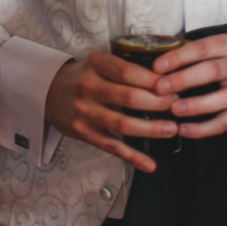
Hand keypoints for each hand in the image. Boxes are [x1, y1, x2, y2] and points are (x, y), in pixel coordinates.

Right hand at [44, 53, 178, 172]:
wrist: (49, 92)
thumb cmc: (84, 76)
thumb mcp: (98, 61)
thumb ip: (123, 67)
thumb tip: (163, 75)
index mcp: (95, 64)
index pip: (127, 71)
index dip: (152, 79)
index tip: (171, 84)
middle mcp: (89, 88)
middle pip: (129, 98)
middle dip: (157, 103)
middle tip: (177, 105)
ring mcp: (86, 113)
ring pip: (123, 124)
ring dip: (151, 130)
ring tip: (172, 129)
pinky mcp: (85, 134)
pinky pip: (112, 147)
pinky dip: (133, 157)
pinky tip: (150, 164)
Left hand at [153, 33, 226, 138]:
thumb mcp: (214, 46)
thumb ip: (188, 48)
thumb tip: (155, 53)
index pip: (202, 48)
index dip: (178, 57)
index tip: (157, 66)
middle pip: (211, 71)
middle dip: (183, 79)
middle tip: (160, 87)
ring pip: (222, 98)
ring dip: (196, 105)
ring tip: (174, 109)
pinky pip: (226, 122)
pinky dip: (204, 129)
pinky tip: (184, 129)